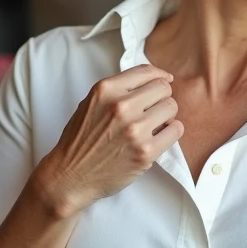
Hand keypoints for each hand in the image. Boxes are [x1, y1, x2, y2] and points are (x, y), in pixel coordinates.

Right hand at [32, 64, 182, 215]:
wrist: (71, 176)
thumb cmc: (80, 140)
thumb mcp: (90, 103)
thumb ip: (116, 90)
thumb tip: (151, 80)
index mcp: (105, 90)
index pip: (145, 71)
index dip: (159, 75)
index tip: (165, 80)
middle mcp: (120, 106)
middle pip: (163, 88)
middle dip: (162, 97)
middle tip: (155, 108)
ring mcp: (134, 129)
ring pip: (171, 107)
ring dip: (166, 115)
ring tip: (155, 124)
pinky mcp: (146, 152)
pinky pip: (175, 130)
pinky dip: (171, 131)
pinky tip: (160, 136)